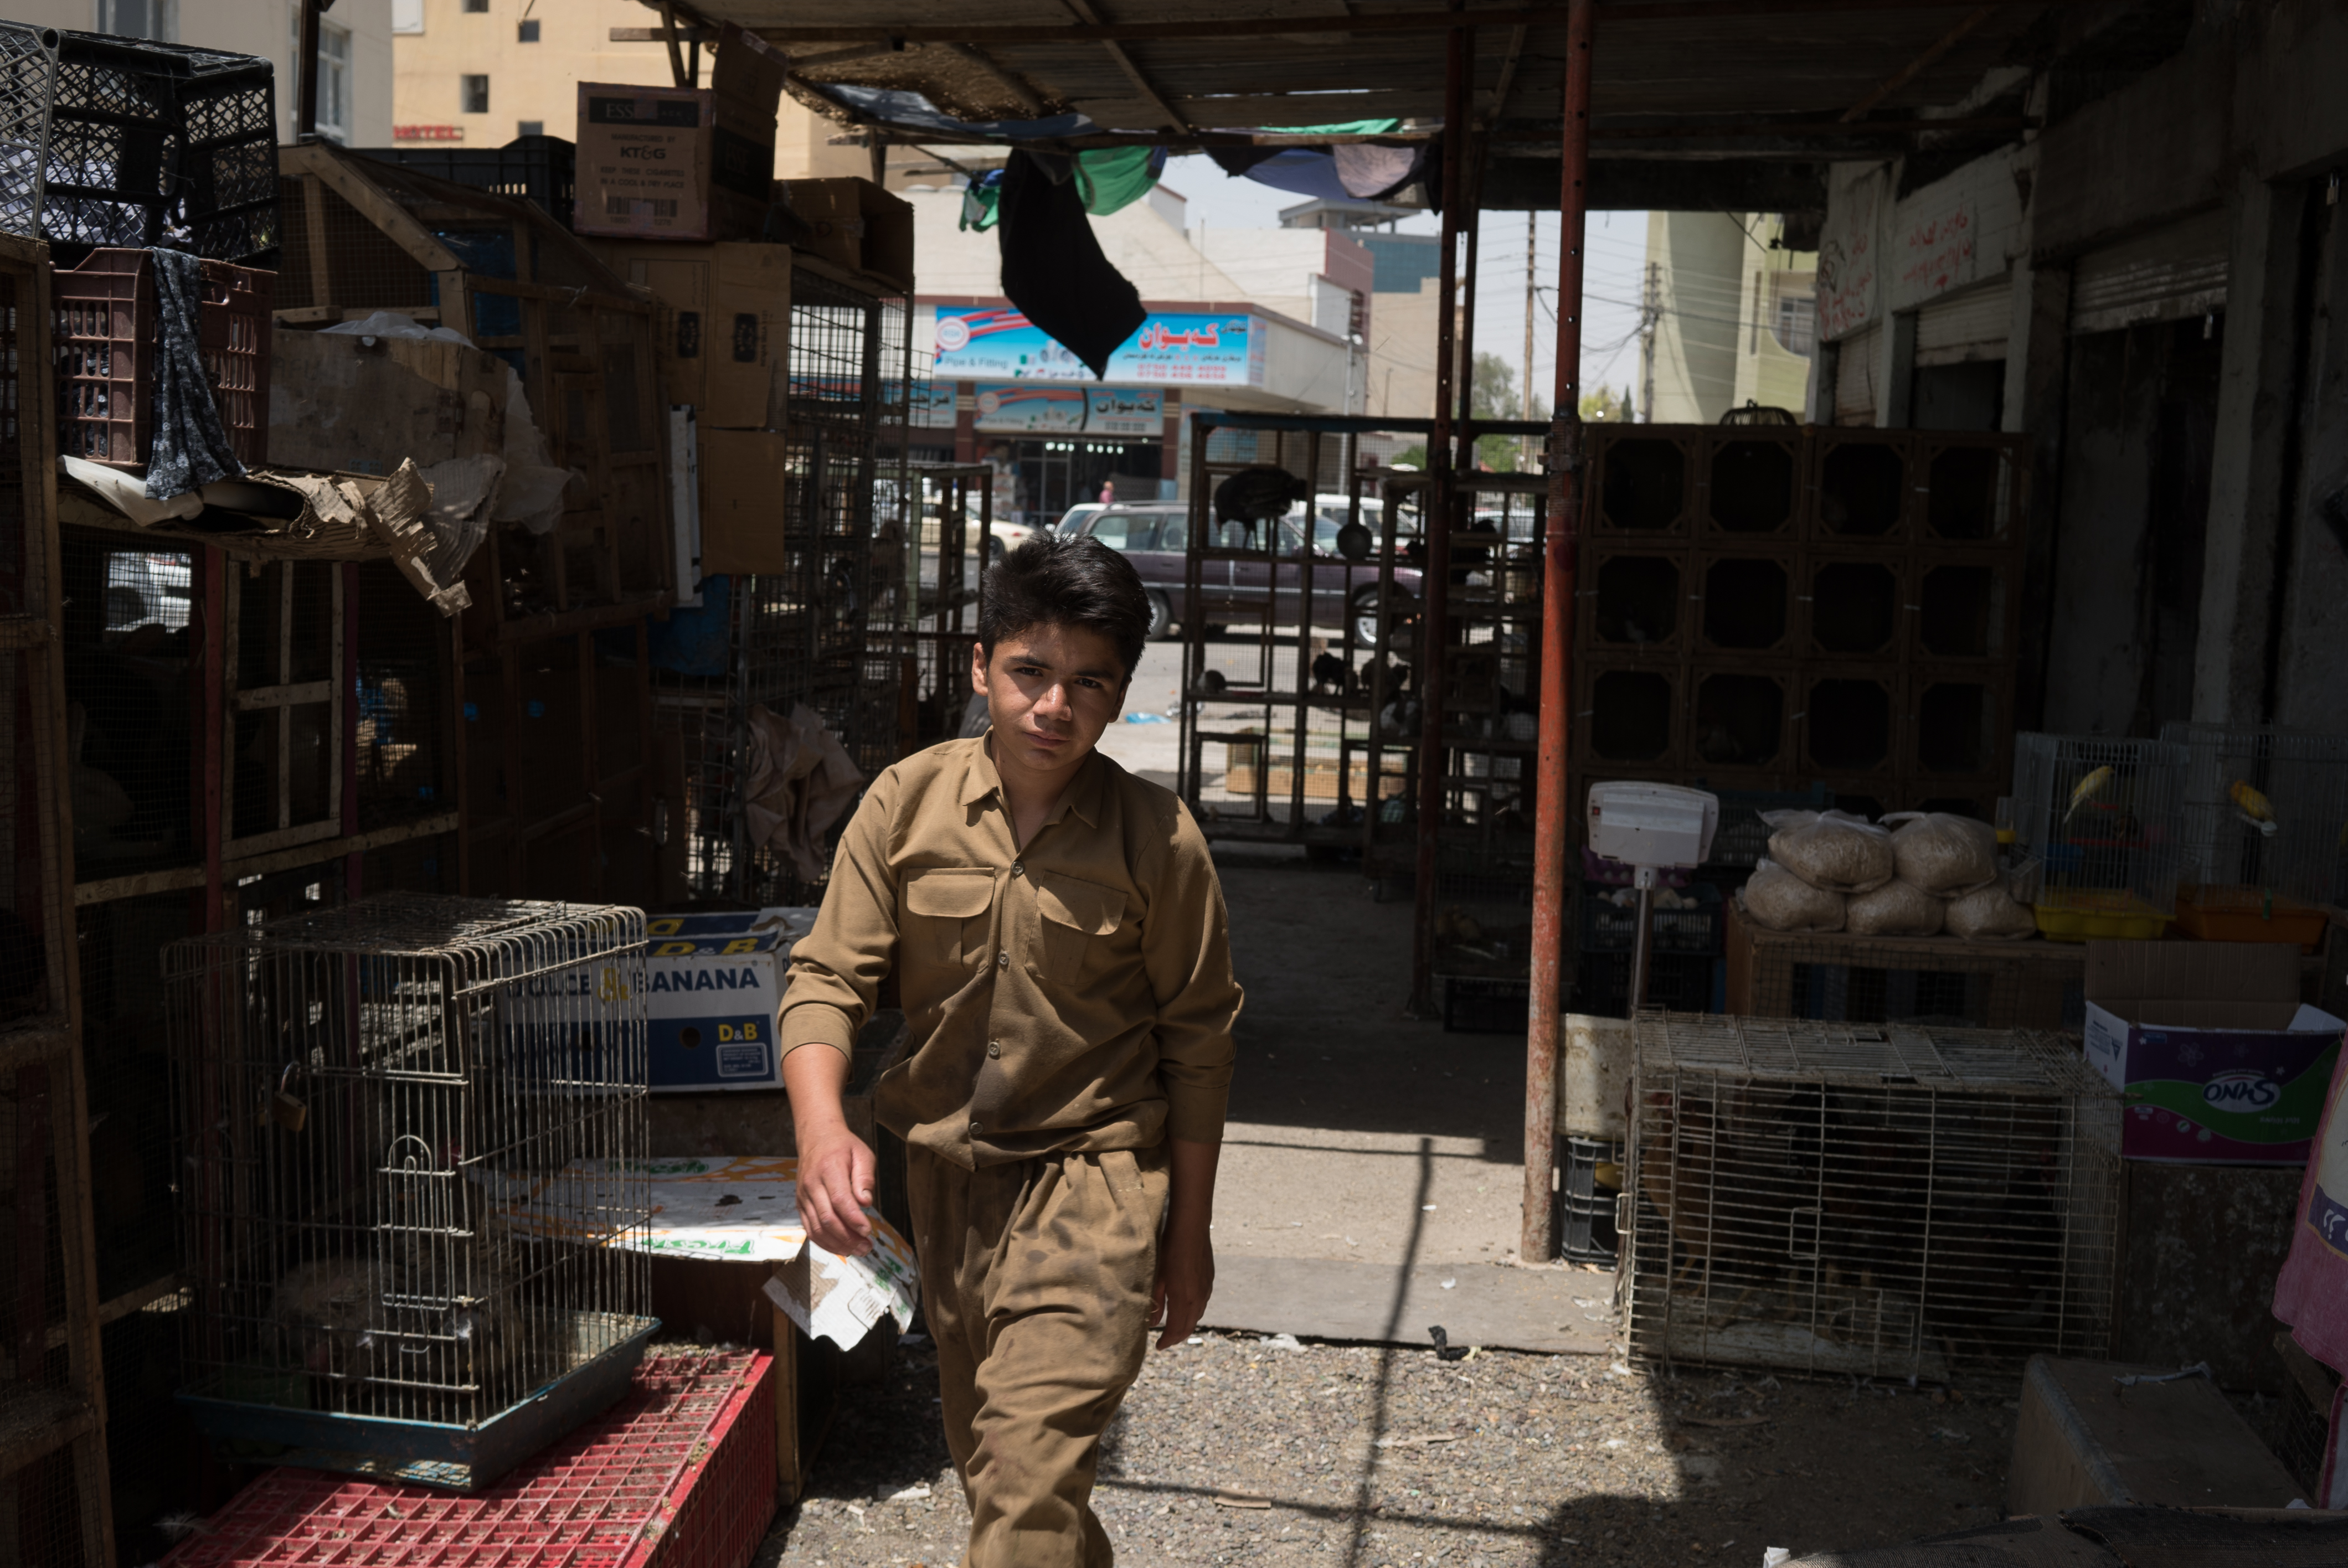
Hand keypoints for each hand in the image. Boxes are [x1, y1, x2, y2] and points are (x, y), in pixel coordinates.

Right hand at [796, 1122, 875, 1256]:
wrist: (816, 1138)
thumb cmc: (843, 1147)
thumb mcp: (862, 1153)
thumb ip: (865, 1177)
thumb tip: (866, 1202)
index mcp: (829, 1168)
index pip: (840, 1200)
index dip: (854, 1219)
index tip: (868, 1230)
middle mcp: (812, 1184)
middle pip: (827, 1218)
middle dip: (848, 1237)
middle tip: (867, 1246)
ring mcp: (803, 1195)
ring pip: (817, 1228)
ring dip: (837, 1244)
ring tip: (857, 1250)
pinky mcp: (800, 1204)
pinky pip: (809, 1229)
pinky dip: (824, 1242)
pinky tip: (841, 1247)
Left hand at [1150, 1219, 1213, 1348]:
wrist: (1191, 1228)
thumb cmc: (1169, 1250)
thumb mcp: (1157, 1277)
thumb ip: (1155, 1302)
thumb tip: (1151, 1323)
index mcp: (1183, 1299)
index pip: (1176, 1329)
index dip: (1167, 1341)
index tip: (1158, 1347)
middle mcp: (1198, 1298)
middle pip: (1189, 1326)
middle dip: (1176, 1337)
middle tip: (1165, 1342)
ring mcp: (1206, 1289)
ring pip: (1197, 1316)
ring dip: (1185, 1326)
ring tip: (1173, 1329)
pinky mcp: (1209, 1281)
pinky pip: (1202, 1304)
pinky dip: (1193, 1313)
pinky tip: (1185, 1310)